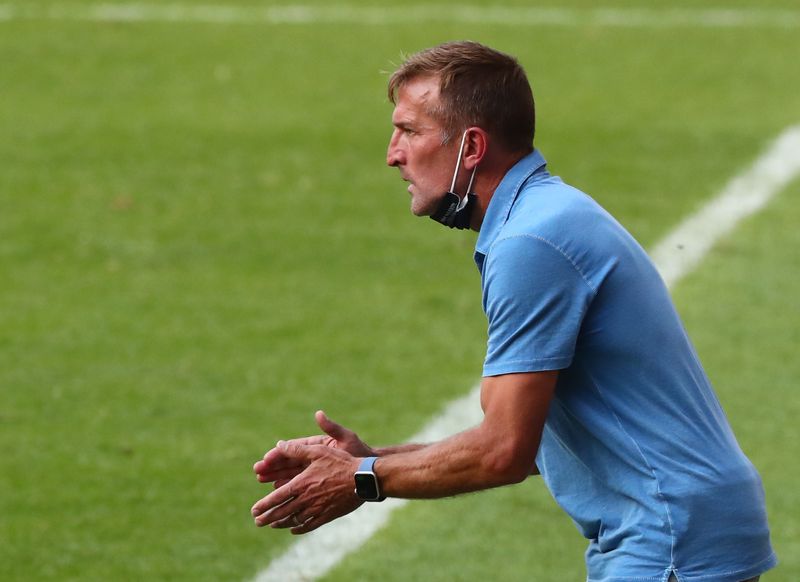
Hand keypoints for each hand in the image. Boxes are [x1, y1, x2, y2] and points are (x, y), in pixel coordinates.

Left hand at [251, 441, 363, 533]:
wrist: (363, 479)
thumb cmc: (341, 462)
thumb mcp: (318, 450)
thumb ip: (297, 449)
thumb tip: (279, 445)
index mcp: (302, 484)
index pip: (277, 497)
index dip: (264, 505)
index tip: (254, 511)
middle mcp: (307, 499)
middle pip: (283, 512)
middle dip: (268, 517)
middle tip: (257, 522)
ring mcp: (317, 509)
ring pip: (295, 520)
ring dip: (281, 523)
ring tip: (272, 525)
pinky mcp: (328, 515)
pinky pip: (310, 525)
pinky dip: (300, 528)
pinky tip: (294, 529)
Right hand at [254, 411, 373, 486]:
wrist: (370, 471)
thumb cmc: (359, 452)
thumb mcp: (346, 438)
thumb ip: (331, 427)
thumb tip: (319, 414)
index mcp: (317, 446)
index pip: (293, 449)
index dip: (279, 454)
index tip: (266, 459)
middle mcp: (314, 458)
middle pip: (289, 462)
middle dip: (273, 466)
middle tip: (257, 471)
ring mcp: (315, 470)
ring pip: (292, 474)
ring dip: (277, 477)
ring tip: (263, 481)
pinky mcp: (318, 482)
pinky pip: (300, 485)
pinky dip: (289, 487)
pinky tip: (279, 492)